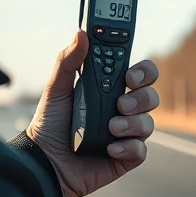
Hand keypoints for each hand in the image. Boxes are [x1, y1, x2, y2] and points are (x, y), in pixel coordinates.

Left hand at [27, 30, 159, 196]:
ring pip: (148, 123)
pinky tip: (110, 149)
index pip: (139, 74)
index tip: (129, 76)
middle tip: (120, 103)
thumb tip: (80, 34)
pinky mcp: (125, 157)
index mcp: (109, 90)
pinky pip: (140, 150)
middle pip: (150, 96)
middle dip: (142, 98)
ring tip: (110, 128)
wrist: (44, 162)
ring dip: (132, 124)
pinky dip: (128, 147)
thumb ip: (68, 61)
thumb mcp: (55, 89)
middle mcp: (121, 110)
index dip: (142, 72)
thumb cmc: (50, 125)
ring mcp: (125, 134)